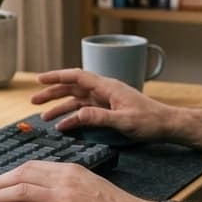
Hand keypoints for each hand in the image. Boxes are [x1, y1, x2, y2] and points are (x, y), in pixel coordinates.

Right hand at [33, 68, 176, 142]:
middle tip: (34, 101)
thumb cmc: (150, 121)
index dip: (57, 76)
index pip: (77, 77)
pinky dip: (73, 117)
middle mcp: (105, 90)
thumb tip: (76, 116)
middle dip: (53, 92)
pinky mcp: (109, 110)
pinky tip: (64, 125)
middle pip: (73, 87)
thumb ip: (99, 118)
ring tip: (44, 117)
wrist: (168, 125)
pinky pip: (86, 111)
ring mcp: (107, 100)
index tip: (39, 79)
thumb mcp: (124, 121)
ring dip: (60, 107)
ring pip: (77, 100)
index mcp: (108, 87)